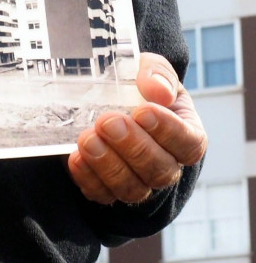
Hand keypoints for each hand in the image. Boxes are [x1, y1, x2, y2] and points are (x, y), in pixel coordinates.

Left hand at [68, 52, 206, 204]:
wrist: (103, 95)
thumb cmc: (135, 82)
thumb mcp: (148, 68)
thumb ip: (157, 73)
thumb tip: (159, 91)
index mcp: (184, 133)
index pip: (188, 143)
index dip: (168, 131)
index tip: (142, 111)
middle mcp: (166, 163)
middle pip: (160, 170)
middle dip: (133, 147)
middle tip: (108, 122)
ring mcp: (138, 180)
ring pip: (133, 188)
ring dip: (109, 165)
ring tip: (88, 140)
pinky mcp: (107, 187)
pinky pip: (102, 194)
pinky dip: (88, 179)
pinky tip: (75, 158)